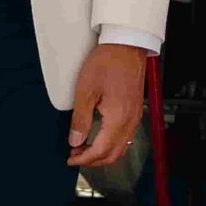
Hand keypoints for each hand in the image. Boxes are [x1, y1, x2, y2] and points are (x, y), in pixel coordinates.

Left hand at [67, 42, 148, 170]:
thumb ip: (81, 119)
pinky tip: (99, 137)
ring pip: (121, 148)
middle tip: (75, 155)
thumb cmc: (106, 63)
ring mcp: (136, 117)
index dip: (84, 159)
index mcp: (118, 119)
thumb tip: (75, 141)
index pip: (100, 150)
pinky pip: (126, 137)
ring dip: (103, 153)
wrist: (127, 45)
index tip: (70, 159)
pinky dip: (112, 144)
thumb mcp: (86, 90)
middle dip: (93, 160)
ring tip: (84, 147)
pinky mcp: (136, 111)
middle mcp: (130, 122)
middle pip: (113, 154)